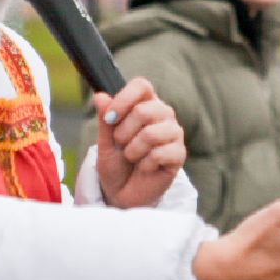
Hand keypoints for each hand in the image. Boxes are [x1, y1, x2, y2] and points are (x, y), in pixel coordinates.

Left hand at [93, 80, 185, 209]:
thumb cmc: (116, 164)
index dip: (124, 99)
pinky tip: (145, 168)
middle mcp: (163, 115)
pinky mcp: (179, 154)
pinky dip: (144, 164)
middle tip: (121, 145)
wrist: (122, 193)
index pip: (141, 86)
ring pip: (151, 133)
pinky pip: (159, 153)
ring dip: (133, 150)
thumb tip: (100, 96)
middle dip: (123, 133)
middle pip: (144, 111)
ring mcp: (174, 133)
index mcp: (146, 104)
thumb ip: (105, 119)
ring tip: (132, 157)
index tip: (110, 117)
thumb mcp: (105, 141)